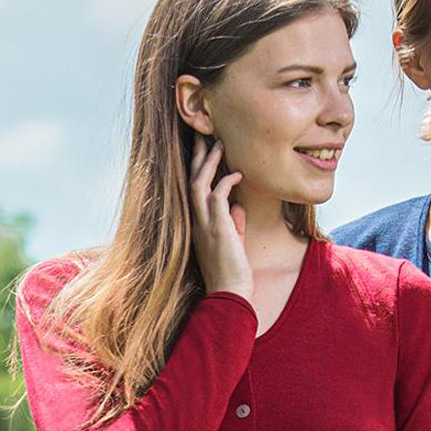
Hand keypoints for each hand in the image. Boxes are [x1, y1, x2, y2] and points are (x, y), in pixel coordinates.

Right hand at [189, 134, 252, 299]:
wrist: (229, 296)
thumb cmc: (232, 273)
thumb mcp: (232, 243)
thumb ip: (233, 223)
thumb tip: (237, 206)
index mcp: (198, 224)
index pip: (195, 189)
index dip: (199, 168)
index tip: (205, 150)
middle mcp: (196, 221)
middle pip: (192, 180)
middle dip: (198, 156)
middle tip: (204, 134)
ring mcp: (204, 224)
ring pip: (200, 183)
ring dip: (209, 162)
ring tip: (218, 143)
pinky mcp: (217, 227)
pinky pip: (218, 195)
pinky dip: (226, 181)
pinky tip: (237, 173)